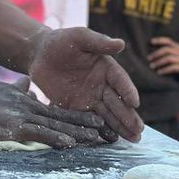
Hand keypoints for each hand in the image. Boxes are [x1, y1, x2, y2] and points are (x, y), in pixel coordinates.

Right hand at [0, 78, 108, 147]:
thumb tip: (27, 85)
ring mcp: (19, 115)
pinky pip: (38, 133)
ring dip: (78, 131)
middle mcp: (25, 104)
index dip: (74, 115)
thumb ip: (13, 88)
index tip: (92, 120)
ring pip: (55, 123)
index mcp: (21, 97)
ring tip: (99, 137)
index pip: (53, 108)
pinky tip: (70, 144)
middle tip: (106, 130)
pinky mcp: (11, 126)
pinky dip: (55, 137)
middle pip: (61, 115)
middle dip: (85, 123)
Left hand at [27, 27, 143, 142]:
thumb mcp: (79, 37)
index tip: (135, 103)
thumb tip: (121, 43)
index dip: (127, 91)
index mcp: (106, 67)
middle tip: (139, 130)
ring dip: (120, 127)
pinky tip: (111, 141)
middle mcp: (101, 85)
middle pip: (117, 102)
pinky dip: (99, 131)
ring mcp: (89, 98)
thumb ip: (99, 42)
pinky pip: (88, 121)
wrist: (39, 54)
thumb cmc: (60, 41)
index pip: (120, 80)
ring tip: (134, 139)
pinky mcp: (75, 108)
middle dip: (128, 116)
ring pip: (107, 114)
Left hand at [147, 37, 178, 77]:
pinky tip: (159, 72)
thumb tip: (152, 54)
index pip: (168, 41)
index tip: (151, 41)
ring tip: (152, 66)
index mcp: (177, 47)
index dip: (159, 40)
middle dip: (156, 53)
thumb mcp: (175, 56)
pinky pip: (173, 68)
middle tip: (148, 58)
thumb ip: (167, 53)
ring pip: (169, 58)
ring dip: (158, 62)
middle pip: (167, 49)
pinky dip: (164, 70)